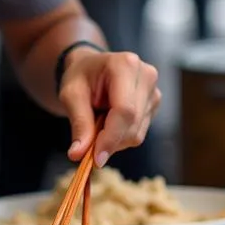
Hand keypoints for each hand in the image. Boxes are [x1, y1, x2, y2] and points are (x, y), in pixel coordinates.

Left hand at [58, 50, 160, 167]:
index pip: (124, 110)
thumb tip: (78, 154)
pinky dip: (120, 136)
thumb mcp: (71, 95)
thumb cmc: (80, 77)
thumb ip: (78, 123)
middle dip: (109, 141)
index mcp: (125, 65)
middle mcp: (146, 76)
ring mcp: (153, 91)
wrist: (91, 68)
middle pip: (132, 124)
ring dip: (114, 140)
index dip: (110, 138)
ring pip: (137, 133)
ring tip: (96, 122)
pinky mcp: (154, 105)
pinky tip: (108, 122)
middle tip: (86, 145)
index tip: (95, 159)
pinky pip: (139, 132)